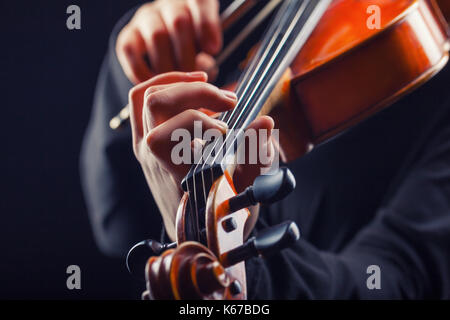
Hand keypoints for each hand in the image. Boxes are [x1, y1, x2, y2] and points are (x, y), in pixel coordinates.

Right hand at [116, 0, 221, 83]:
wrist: (159, 46)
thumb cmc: (189, 48)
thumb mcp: (205, 46)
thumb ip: (209, 52)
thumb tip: (209, 76)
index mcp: (192, 4)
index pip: (200, 3)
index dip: (207, 25)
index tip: (213, 50)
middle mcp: (168, 6)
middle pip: (179, 22)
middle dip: (188, 55)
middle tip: (193, 79)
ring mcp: (145, 19)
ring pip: (157, 37)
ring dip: (169, 66)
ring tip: (175, 86)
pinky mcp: (127, 36)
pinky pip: (131, 51)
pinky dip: (144, 72)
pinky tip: (154, 84)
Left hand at [129, 71, 274, 240]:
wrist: (194, 233)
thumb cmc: (218, 213)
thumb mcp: (244, 190)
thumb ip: (255, 158)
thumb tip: (264, 122)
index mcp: (173, 167)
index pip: (178, 126)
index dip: (206, 121)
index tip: (229, 132)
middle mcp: (151, 155)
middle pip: (157, 102)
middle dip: (197, 93)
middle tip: (230, 101)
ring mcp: (142, 147)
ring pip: (146, 96)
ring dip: (177, 82)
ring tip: (208, 83)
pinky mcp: (143, 141)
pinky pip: (141, 101)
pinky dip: (164, 85)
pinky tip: (192, 86)